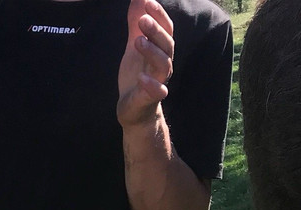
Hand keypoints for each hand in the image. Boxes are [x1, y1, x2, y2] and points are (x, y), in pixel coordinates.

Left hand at [118, 0, 174, 128]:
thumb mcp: (134, 46)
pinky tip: (141, 78)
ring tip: (137, 41)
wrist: (134, 109)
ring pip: (163, 65)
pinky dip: (150, 85)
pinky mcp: (150, 99)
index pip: (165, 29)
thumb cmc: (137, 74)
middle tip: (143, 19)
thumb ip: (136, 23)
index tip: (147, 2)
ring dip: (152, 52)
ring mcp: (158, 81)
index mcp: (161, 49)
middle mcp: (163, 64)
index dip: (159, 15)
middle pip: (166, 44)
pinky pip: (156, 92)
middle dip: (156, 30)